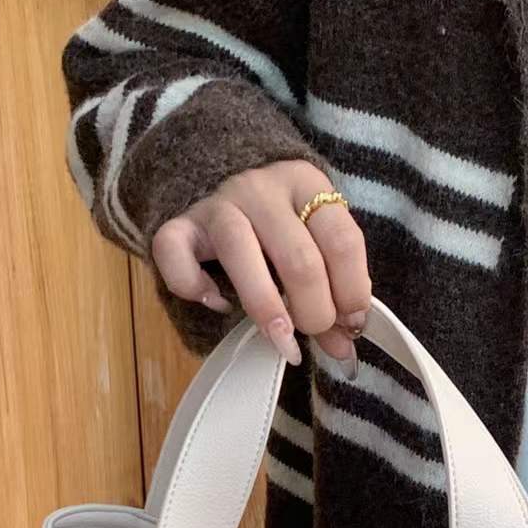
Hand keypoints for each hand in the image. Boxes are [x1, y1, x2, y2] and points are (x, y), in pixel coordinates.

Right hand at [150, 159, 370, 371]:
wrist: (226, 181)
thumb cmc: (283, 225)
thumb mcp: (316, 243)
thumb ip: (333, 291)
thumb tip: (345, 346)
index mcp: (305, 185)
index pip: (342, 240)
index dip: (353, 290)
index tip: (352, 323)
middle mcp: (261, 189)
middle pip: (298, 257)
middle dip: (315, 311)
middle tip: (317, 332)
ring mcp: (217, 204)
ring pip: (240, 251)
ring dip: (267, 308)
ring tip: (282, 341)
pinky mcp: (180, 225)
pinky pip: (174, 253)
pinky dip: (194, 285)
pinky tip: (219, 305)